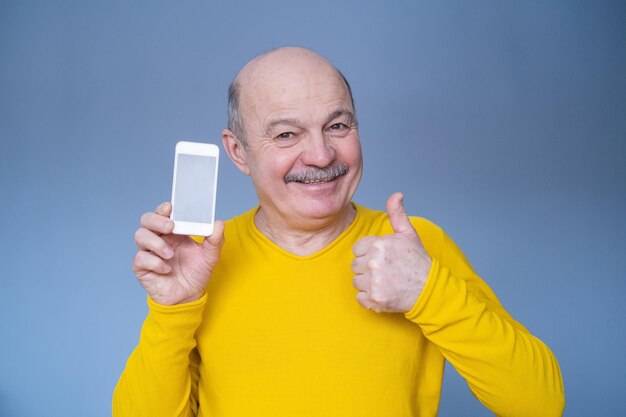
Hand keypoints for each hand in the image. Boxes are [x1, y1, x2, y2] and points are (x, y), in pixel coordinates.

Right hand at [132, 202, 224, 305]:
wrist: (189, 296)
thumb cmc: (196, 272)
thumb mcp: (210, 255)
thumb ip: (215, 239)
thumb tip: (219, 223)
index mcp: (173, 231)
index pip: (163, 212)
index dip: (164, 208)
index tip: (170, 208)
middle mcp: (159, 238)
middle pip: (147, 219)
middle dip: (157, 220)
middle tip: (170, 227)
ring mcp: (149, 252)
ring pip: (140, 236)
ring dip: (156, 243)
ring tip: (170, 254)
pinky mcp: (142, 267)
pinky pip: (140, 258)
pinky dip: (154, 262)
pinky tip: (166, 269)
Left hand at [351, 192, 431, 312]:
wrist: (429, 288)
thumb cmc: (417, 260)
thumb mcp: (408, 234)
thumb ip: (397, 214)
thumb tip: (396, 195)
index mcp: (378, 244)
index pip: (357, 249)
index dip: (369, 253)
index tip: (383, 258)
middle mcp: (373, 262)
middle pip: (355, 265)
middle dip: (367, 268)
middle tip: (386, 271)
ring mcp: (373, 282)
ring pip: (356, 281)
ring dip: (368, 283)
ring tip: (386, 281)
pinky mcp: (374, 299)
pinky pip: (360, 298)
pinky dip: (369, 298)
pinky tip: (383, 292)